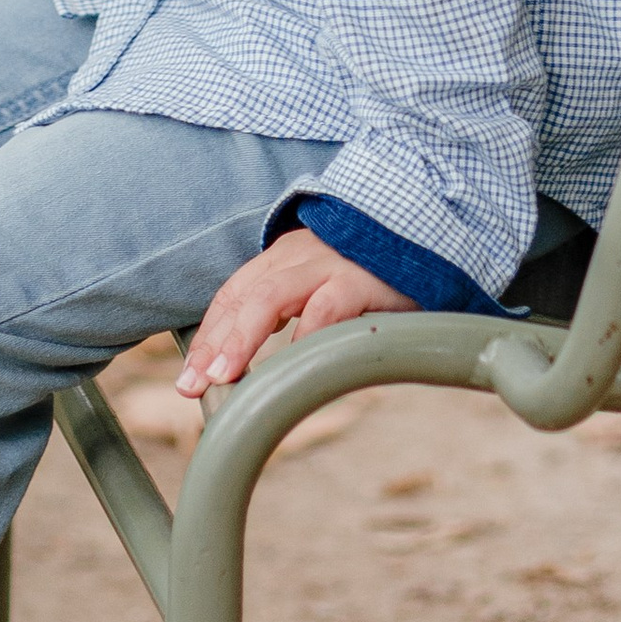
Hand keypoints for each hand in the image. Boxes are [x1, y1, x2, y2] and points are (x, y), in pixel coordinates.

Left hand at [176, 230, 412, 393]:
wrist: (431, 235)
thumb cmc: (376, 272)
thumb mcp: (326, 285)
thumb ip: (295, 309)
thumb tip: (258, 358)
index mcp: (286, 256)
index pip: (234, 294)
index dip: (209, 335)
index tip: (190, 378)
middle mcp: (300, 255)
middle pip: (243, 297)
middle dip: (214, 343)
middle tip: (192, 386)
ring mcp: (329, 264)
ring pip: (271, 297)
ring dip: (242, 340)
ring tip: (225, 377)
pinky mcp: (360, 279)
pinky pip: (325, 307)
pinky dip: (305, 336)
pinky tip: (292, 365)